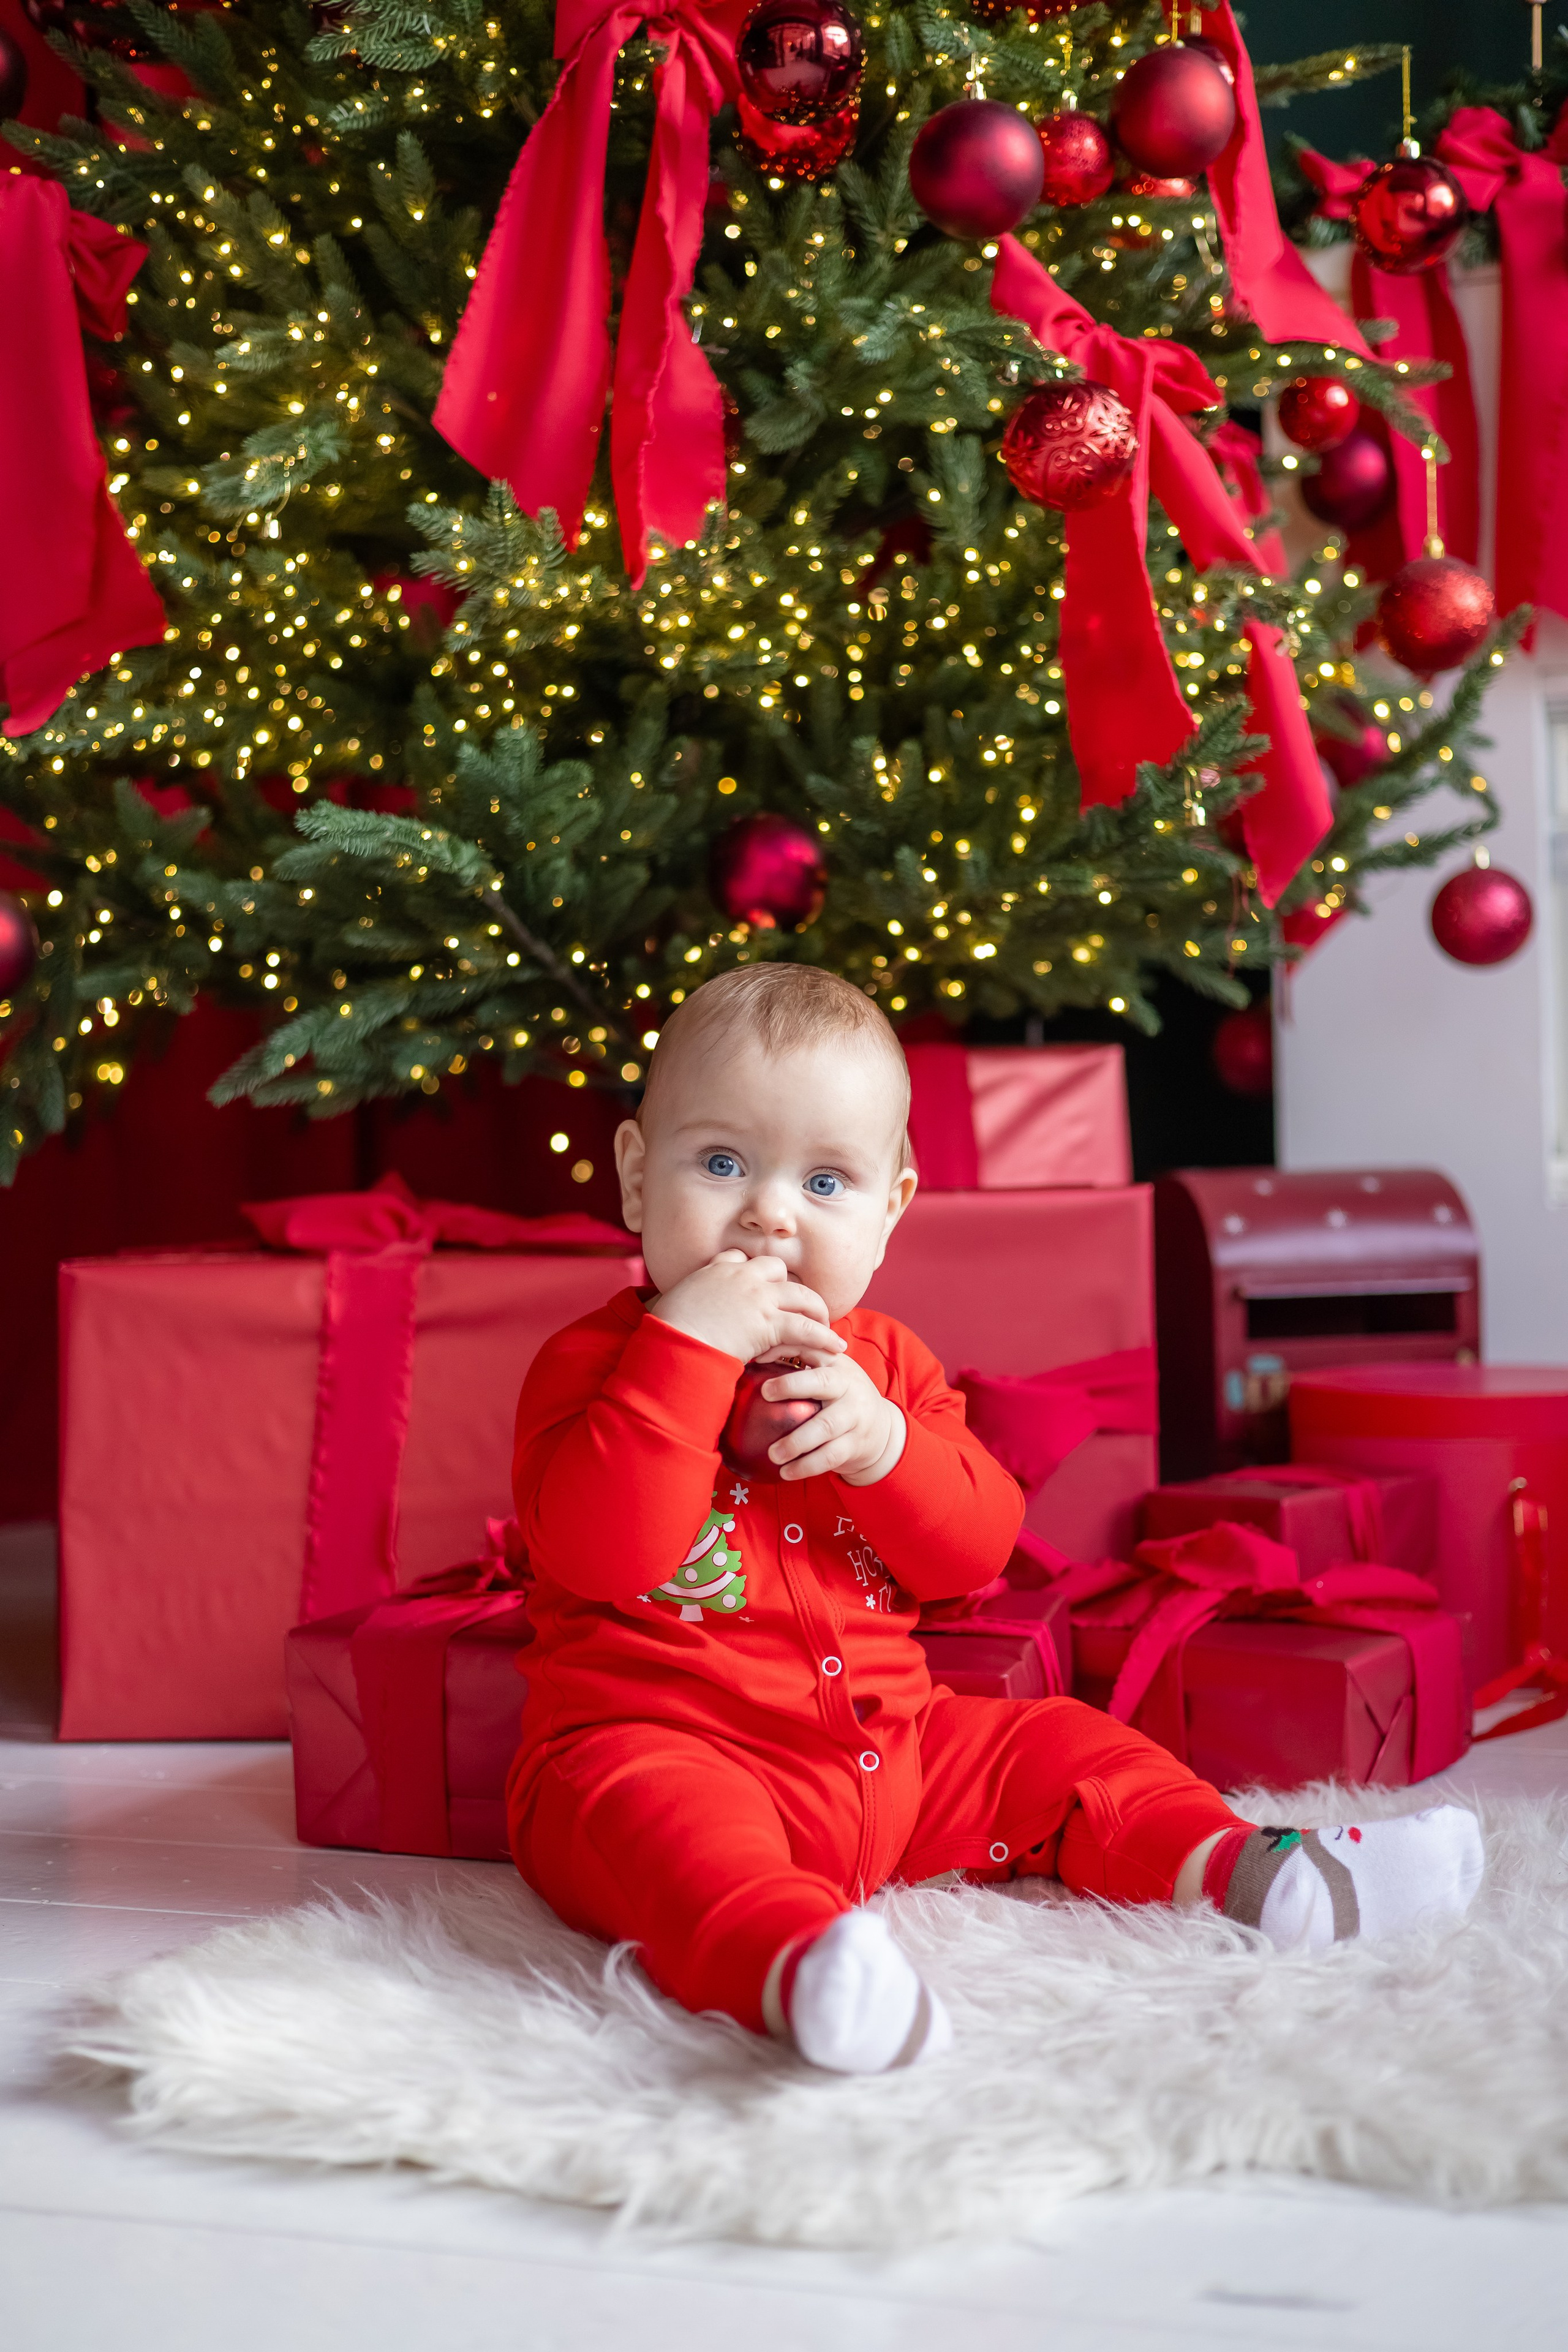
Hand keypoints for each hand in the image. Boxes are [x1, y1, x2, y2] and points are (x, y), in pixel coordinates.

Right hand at [648, 1249, 845, 1366]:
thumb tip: (683, 1309)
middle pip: (778, 1269)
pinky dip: (823, 1338)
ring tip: (825, 1327)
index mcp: (716, 1269)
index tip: (762, 1287)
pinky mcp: (769, 1321)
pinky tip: (835, 1348)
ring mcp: (758, 1296)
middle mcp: (741, 1276)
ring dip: (817, 1311)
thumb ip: (690, 1298)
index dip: (755, 1274)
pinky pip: (805, 1327)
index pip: (742, 1258)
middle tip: (801, 1306)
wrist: (674, 1343)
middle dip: (792, 1288)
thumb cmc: (668, 1331)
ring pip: (801, 1296)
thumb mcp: (674, 1303)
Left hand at [760, 1355, 905, 1485]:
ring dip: (796, 1442)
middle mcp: (849, 1387)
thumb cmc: (843, 1396)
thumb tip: (756, 1355)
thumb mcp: (830, 1374)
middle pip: (822, 1383)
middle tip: (765, 1393)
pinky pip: (828, 1457)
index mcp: (838, 1366)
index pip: (812, 1349)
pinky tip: (786, 1473)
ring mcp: (855, 1417)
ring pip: (824, 1427)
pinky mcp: (855, 1444)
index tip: (758, 1359)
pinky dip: (806, 1466)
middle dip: (792, 1386)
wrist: (882, 1429)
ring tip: (773, 1454)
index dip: (785, 1350)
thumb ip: (803, 1362)